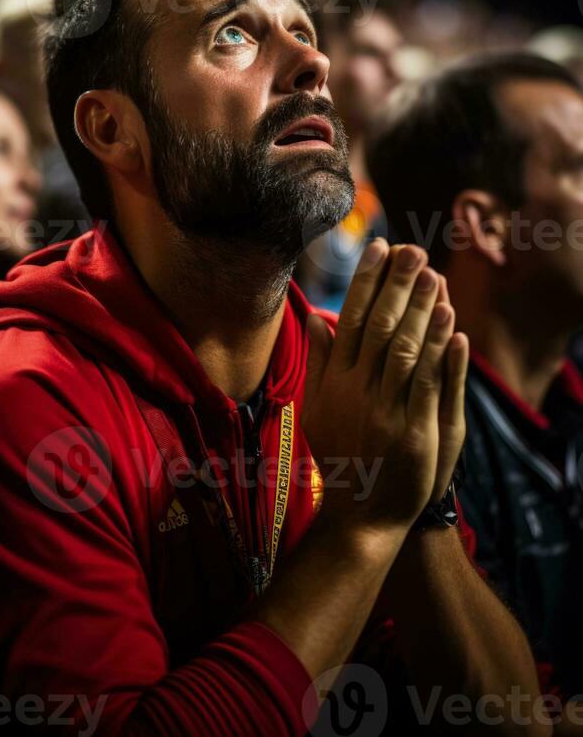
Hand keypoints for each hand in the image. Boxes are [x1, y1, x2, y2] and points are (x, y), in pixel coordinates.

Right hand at [302, 239, 468, 533]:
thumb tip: (314, 319)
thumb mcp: (316, 408)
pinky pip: (427, 383)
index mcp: (334, 381)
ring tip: (434, 275)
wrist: (359, 514)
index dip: (366, 282)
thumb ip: (319, 362)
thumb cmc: (339, 456)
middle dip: (397, 285)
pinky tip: (450, 321)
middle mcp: (356, 391)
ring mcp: (384, 412)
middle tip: (413, 250)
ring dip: (420, 309)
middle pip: (378, 326)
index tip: (379, 248)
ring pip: (403, 349)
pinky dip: (440, 350)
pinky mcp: (413, 432)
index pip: (350, 319)